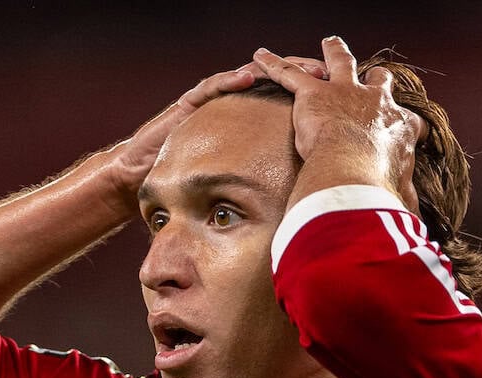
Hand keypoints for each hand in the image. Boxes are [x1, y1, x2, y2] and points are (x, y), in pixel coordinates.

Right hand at [103, 59, 328, 214]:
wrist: (140, 171)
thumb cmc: (187, 178)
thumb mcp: (234, 181)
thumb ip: (260, 183)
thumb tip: (296, 206)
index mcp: (249, 121)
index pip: (287, 100)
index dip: (314, 95)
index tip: (340, 95)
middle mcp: (233, 105)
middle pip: (274, 81)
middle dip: (301, 73)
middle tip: (327, 71)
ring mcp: (211, 99)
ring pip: (247, 75)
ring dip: (272, 69)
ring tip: (295, 68)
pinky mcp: (191, 100)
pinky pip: (213, 85)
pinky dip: (231, 80)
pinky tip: (249, 77)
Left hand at [253, 37, 425, 210]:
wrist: (353, 174)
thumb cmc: (378, 188)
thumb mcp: (400, 197)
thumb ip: (405, 208)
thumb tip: (413, 228)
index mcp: (398, 129)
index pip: (406, 122)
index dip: (403, 125)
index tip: (403, 129)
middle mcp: (375, 102)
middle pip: (377, 81)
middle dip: (374, 78)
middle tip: (371, 75)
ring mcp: (345, 92)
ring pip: (340, 62)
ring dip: (334, 51)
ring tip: (329, 42)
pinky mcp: (313, 93)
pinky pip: (290, 73)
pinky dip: (274, 64)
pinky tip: (261, 56)